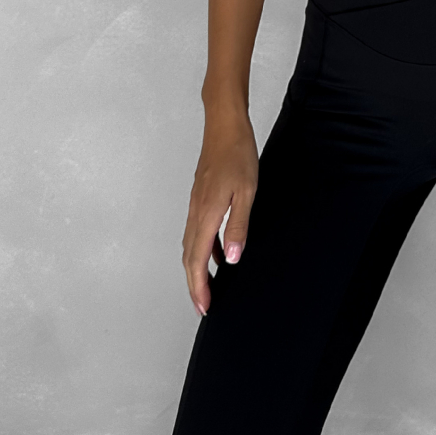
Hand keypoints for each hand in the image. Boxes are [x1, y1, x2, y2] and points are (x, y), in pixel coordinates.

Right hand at [182, 106, 258, 316]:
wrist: (224, 126)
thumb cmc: (238, 154)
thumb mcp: (246, 191)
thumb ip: (238, 225)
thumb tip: (231, 258)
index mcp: (205, 214)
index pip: (196, 260)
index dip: (198, 286)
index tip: (204, 307)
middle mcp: (195, 212)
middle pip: (188, 257)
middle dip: (194, 284)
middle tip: (203, 306)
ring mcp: (196, 204)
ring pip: (190, 244)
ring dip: (196, 268)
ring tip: (207, 286)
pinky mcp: (200, 197)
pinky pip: (196, 230)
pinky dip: (201, 248)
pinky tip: (215, 252)